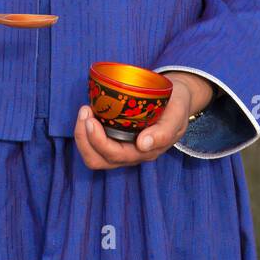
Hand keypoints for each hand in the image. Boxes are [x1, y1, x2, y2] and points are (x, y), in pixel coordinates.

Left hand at [73, 71, 213, 169]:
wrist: (178, 99)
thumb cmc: (176, 106)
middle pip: (98, 160)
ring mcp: (122, 147)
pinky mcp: (116, 137)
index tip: (91, 117)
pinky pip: (94, 143)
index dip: (98, 141)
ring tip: (85, 110)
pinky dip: (85, 130)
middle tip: (85, 111)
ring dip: (82, 135)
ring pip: (93, 155)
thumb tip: (143, 145)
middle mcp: (131, 154)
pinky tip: (90, 110)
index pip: (114, 155)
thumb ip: (164, 132)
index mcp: (145, 152)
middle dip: (84, 139)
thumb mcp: (177, 115)